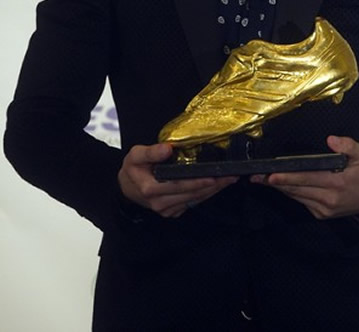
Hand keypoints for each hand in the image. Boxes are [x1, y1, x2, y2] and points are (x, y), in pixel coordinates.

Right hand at [118, 143, 237, 218]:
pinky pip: (192, 203)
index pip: (179, 185)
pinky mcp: (173, 212)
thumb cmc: (133, 169)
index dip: (197, 182)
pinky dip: (205, 194)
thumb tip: (168, 148)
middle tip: (231, 175)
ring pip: (194, 200)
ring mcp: (167, 210)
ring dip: (213, 191)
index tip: (214, 176)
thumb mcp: (135, 155)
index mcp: (151, 189)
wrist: (126, 188)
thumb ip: (151, 152)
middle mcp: (160, 203)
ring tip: (229, 179)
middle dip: (213, 185)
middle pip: (191, 194)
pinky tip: (217, 186)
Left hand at [250, 136, 358, 219]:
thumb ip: (348, 145)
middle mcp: (329, 198)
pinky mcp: (321, 214)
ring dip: (279, 188)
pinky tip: (280, 185)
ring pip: (296, 196)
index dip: (288, 177)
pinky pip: (301, 201)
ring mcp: (324, 209)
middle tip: (257, 176)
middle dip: (276, 182)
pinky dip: (290, 193)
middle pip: (297, 189)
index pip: (308, 178)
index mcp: (338, 182)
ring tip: (262, 179)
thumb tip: (331, 140)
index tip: (272, 174)